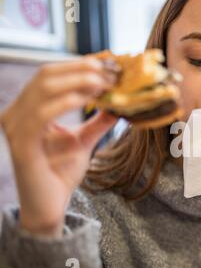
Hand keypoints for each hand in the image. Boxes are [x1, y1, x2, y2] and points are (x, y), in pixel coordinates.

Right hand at [0, 58, 117, 236]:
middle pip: (47, 74)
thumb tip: (118, 104)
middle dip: (82, 68)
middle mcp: (16, 113)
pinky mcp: (21, 142)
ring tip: (106, 83)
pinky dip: (69, 100)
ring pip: (44, 87)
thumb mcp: (84, 141)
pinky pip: (43, 111)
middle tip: (112, 71)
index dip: (79, 64)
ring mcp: (15, 126)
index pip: (51, 75)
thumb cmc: (61, 173)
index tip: (109, 61)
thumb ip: (97, 121)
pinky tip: (91, 98)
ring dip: (80, 81)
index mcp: (28, 109)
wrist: (49, 206)